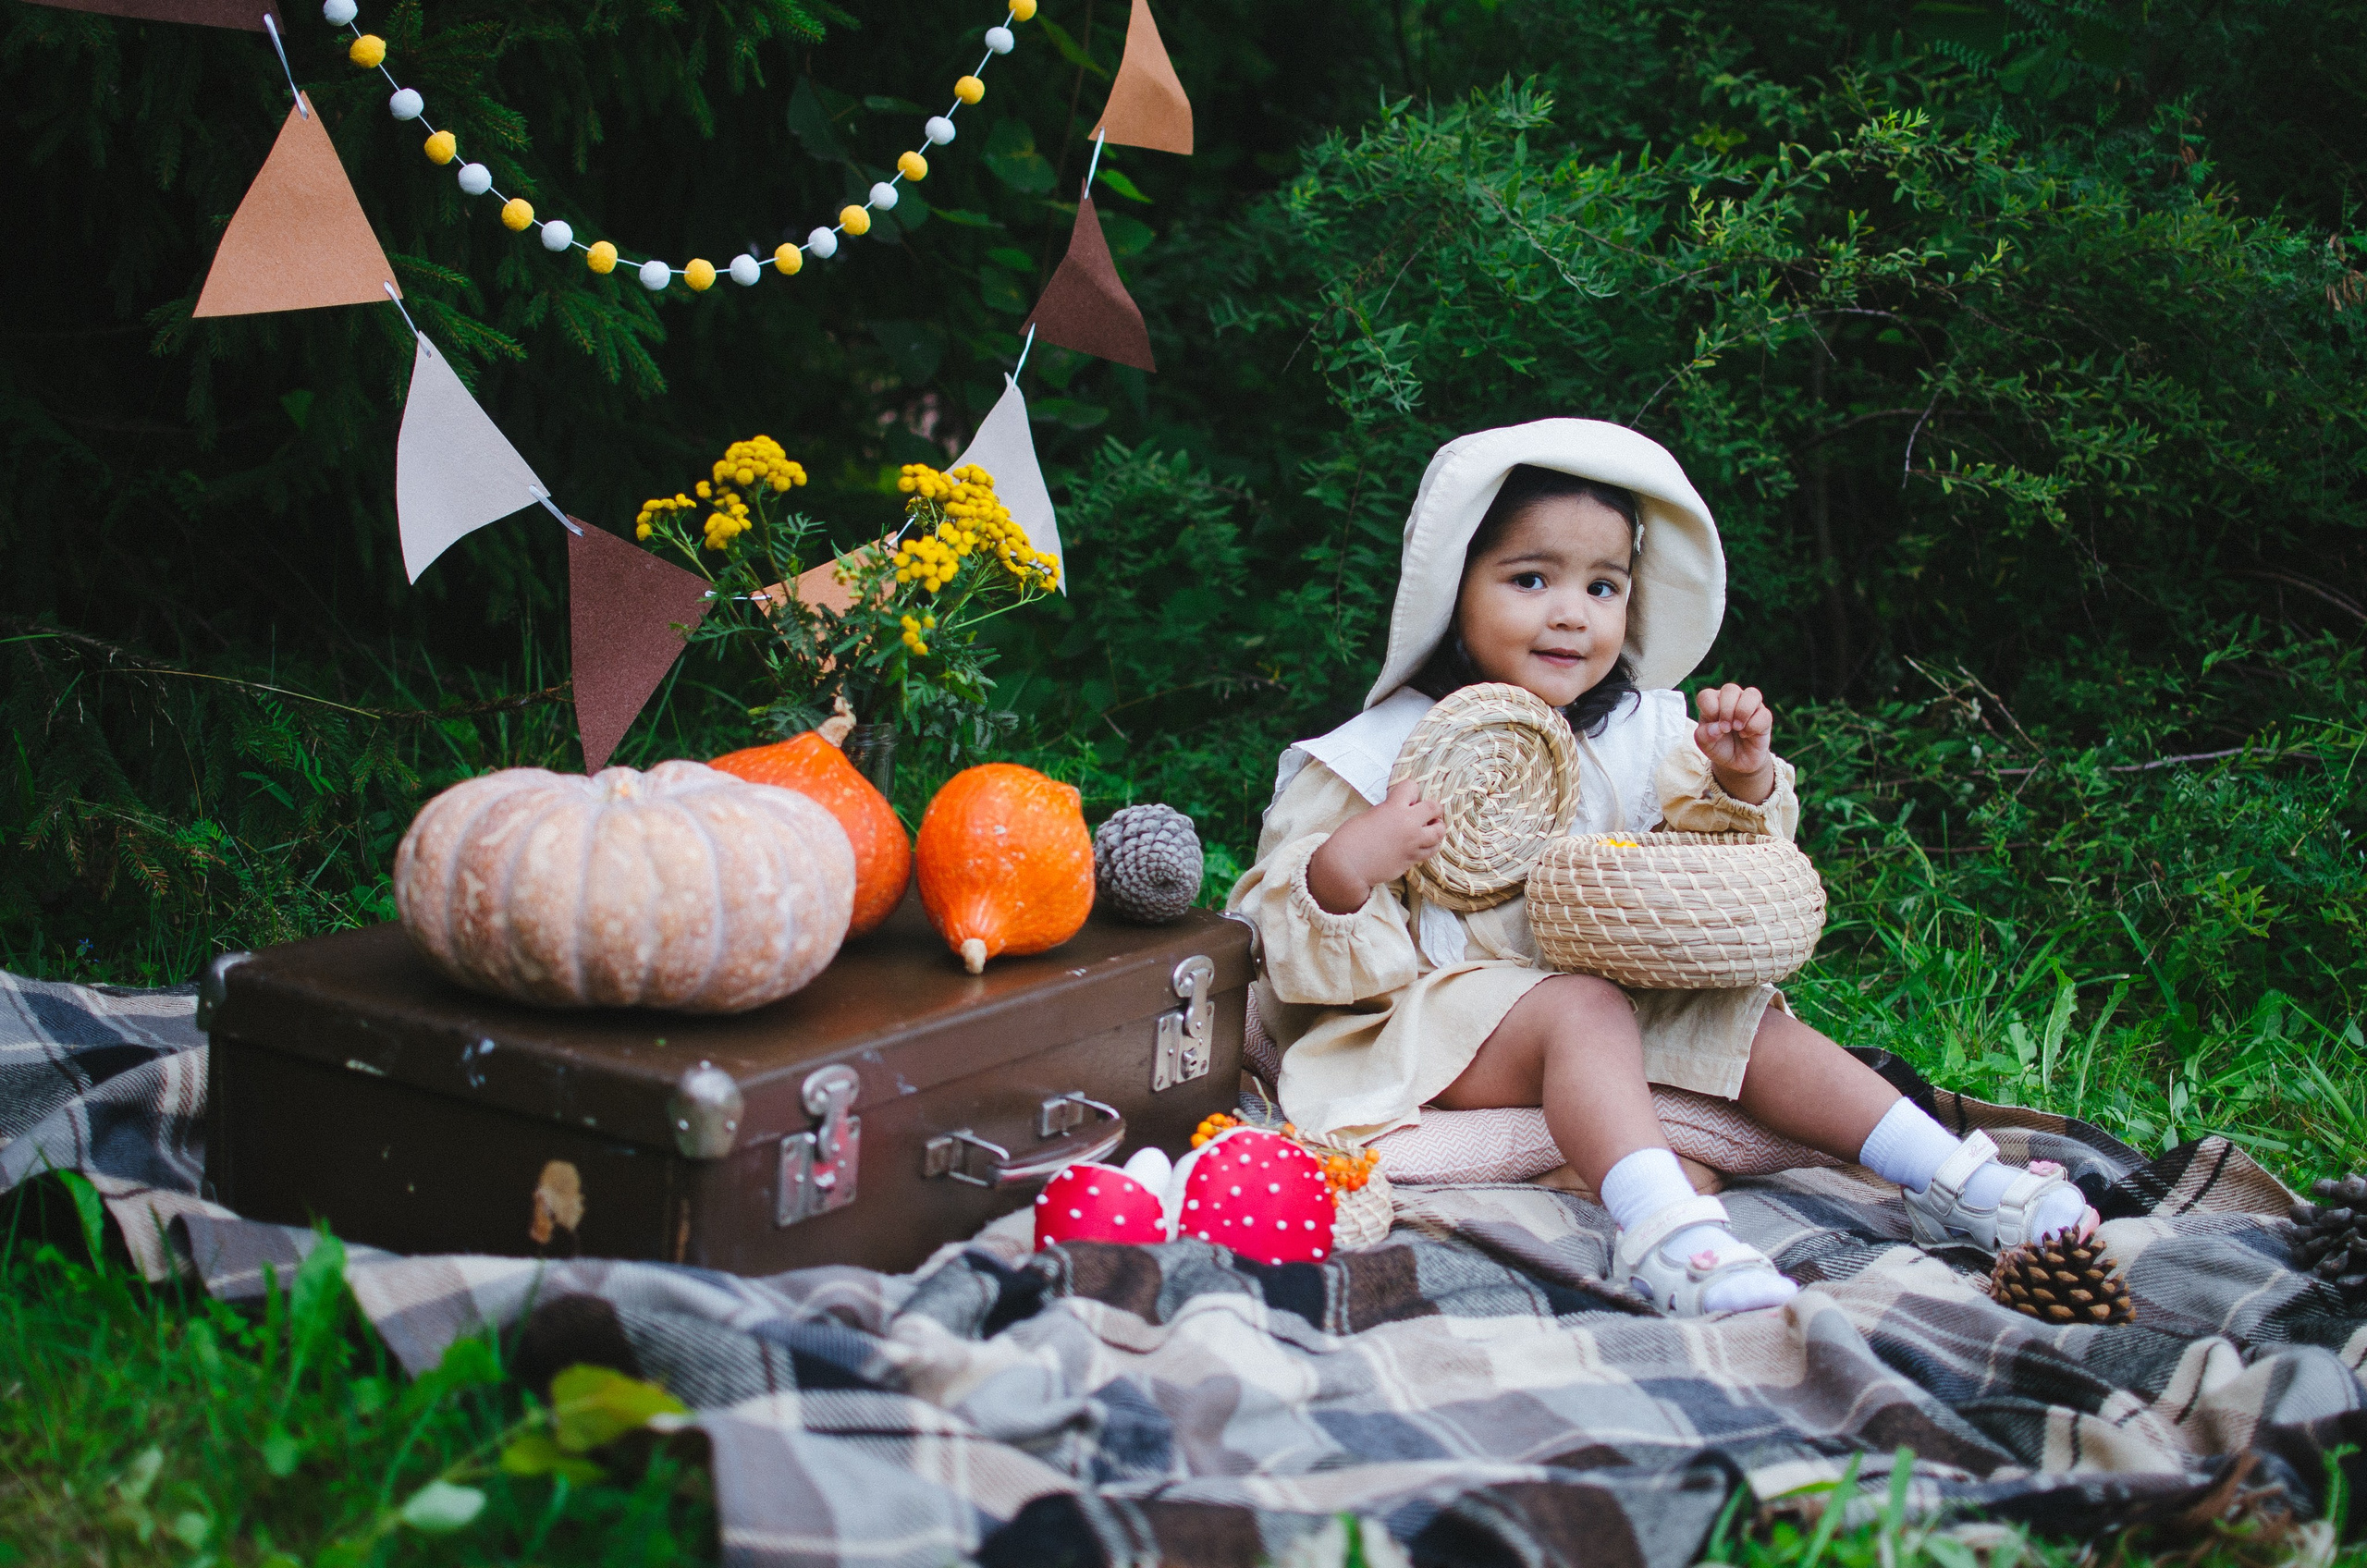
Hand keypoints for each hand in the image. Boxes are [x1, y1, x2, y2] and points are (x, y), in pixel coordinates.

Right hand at [1306, 778, 1444, 914]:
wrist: (1347, 866)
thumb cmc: (1350, 839)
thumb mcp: (1369, 815)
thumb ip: (1388, 811)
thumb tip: (1398, 814)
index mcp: (1394, 808)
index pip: (1412, 787)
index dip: (1409, 791)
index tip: (1406, 797)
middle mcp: (1408, 824)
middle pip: (1434, 808)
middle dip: (1433, 809)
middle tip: (1428, 813)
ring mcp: (1412, 844)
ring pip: (1439, 833)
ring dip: (1436, 829)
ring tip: (1430, 830)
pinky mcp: (1411, 860)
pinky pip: (1430, 851)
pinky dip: (1429, 846)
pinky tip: (1423, 845)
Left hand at [1694, 683, 1775, 803]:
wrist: (1737, 763)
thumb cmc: (1719, 747)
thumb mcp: (1705, 745)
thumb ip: (1704, 736)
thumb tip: (1716, 728)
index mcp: (1713, 702)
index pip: (1707, 695)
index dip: (1709, 709)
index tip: (1712, 727)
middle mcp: (1732, 699)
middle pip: (1730, 689)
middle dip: (1726, 710)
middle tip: (1725, 729)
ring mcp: (1750, 706)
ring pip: (1751, 694)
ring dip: (1743, 712)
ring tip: (1737, 728)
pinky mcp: (1764, 716)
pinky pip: (1764, 714)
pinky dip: (1754, 726)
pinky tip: (1747, 734)